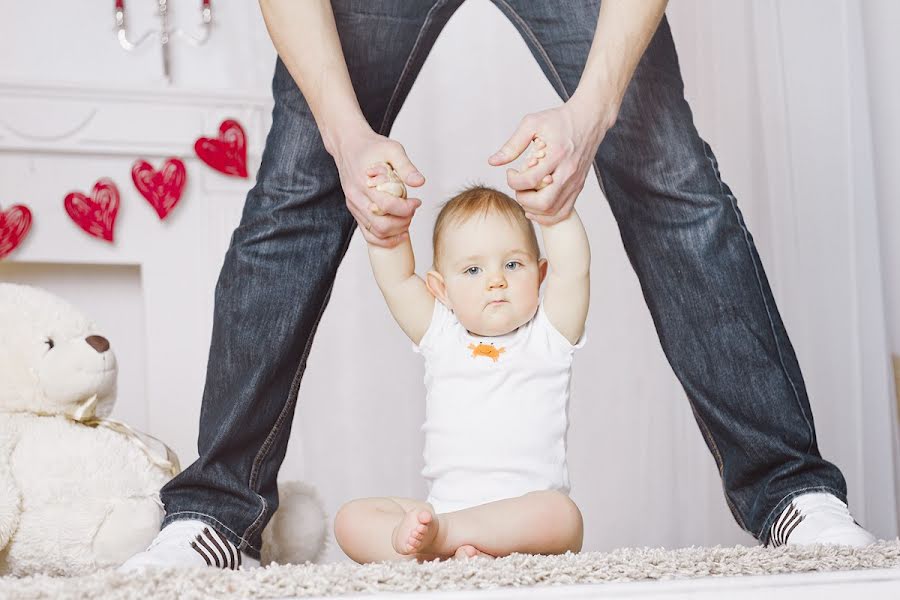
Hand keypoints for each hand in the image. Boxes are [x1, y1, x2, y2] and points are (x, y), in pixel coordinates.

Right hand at [332, 128, 424, 247]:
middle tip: (412, 211)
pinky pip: (368, 234)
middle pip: (381, 225)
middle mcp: (356, 197)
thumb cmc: (372, 147)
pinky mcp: (355, 211)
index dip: (406, 209)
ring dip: (395, 232)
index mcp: (365, 182)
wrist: (349, 145)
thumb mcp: (392, 149)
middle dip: (403, 222)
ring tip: (407, 219)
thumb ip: (406, 166)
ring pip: (375, 233)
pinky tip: (399, 234)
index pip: (387, 206)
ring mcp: (354, 206)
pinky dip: (384, 239)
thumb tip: (420, 182)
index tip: (417, 202)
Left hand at [487, 96, 615, 224]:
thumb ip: (512, 145)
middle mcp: (568, 172)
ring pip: (552, 211)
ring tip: (526, 194)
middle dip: (523, 199)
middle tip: (519, 186)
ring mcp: (575, 182)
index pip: (530, 180)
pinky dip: (547, 216)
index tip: (511, 172)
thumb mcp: (532, 124)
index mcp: (556, 155)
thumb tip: (492, 162)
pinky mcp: (578, 187)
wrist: (589, 120)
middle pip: (543, 203)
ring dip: (533, 209)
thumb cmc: (558, 120)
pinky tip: (535, 207)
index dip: (513, 181)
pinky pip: (563, 212)